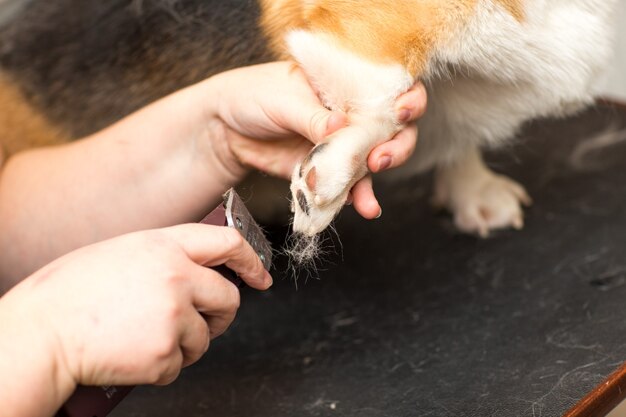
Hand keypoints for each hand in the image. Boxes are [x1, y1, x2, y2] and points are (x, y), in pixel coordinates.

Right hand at [0, 223, 270, 415]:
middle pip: (228, 298)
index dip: (250, 260)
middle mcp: (177, 277)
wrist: (42, 333)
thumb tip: (200, 270)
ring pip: (206, 337)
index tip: (261, 276)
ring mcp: (174, 315)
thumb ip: (166, 256)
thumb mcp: (123, 253)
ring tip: (146, 338)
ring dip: (186, 344)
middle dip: (220, 314)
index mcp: (165, 246)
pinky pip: (180, 364)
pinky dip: (162, 366)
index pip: (227, 243)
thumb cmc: (72, 293)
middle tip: (203, 322)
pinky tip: (133, 354)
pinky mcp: (166, 353)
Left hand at [205, 62, 426, 218]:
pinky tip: (361, 207)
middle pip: (394, 128)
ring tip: (368, 198)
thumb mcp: (283, 98)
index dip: (408, 98)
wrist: (223, 129)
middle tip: (381, 159)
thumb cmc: (252, 96)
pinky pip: (347, 184)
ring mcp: (342, 143)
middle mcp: (353, 113)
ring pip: (375, 160)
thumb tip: (339, 127)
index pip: (391, 88)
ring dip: (377, 179)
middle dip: (398, 145)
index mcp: (347, 84)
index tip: (403, 111)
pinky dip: (354, 197)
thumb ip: (313, 116)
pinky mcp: (327, 170)